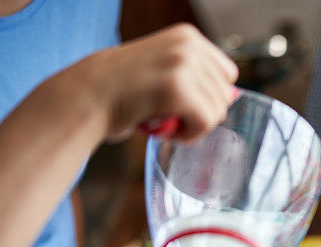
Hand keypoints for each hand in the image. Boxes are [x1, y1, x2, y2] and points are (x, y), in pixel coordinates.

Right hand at [67, 23, 238, 142]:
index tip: (181, 103)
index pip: (227, 74)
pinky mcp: (177, 89)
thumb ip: (196, 77)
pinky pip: (204, 123)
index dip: (208, 96)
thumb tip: (234, 95)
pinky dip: (189, 136)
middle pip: (224, 95)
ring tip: (164, 122)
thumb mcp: (164, 70)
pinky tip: (166, 130)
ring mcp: (183, 65)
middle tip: (170, 115)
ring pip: (216, 111)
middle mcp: (188, 45)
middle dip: (201, 113)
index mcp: (188, 36)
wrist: (86, 96)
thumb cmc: (123, 90)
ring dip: (192, 126)